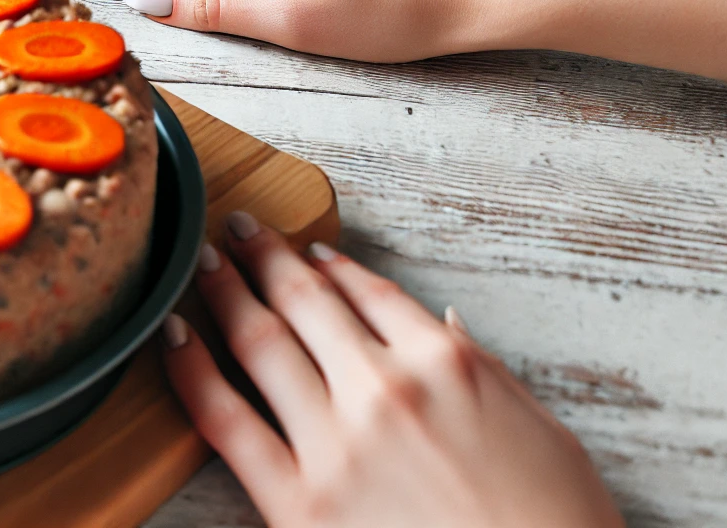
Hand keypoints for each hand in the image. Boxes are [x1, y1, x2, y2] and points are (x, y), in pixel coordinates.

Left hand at [161, 213, 623, 527]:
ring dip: (224, 291)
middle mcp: (384, 388)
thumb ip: (484, 372)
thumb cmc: (556, 525)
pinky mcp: (298, 501)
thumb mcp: (543, 433)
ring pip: (261, 343)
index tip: (307, 248)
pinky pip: (225, 419)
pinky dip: (191, 370)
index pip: (371, 294)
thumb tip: (447, 325)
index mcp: (446, 364)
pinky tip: (171, 335)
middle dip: (264, 257)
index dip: (332, 266)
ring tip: (199, 262)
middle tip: (235, 228)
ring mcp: (335, 443)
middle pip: (306, 303)